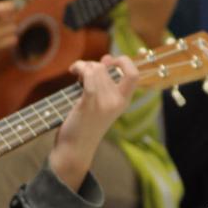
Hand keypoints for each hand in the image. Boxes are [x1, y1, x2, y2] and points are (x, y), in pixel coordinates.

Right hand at [0, 0, 19, 69]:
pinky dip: (10, 39)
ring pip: (13, 30)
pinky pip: (12, 41)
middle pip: (11, 19)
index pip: (8, 7)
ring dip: (9, 30)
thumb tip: (14, 8)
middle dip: (8, 19)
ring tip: (0, 31)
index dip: (10, 8)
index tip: (6, 10)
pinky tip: (2, 39)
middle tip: (0, 22)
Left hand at [48, 55, 137, 190]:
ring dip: (82, 66)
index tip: (110, 61)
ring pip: (95, 69)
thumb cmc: (86, 123)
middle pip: (105, 67)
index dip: (124, 61)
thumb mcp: (102, 103)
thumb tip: (107, 58)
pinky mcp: (88, 104)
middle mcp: (116, 102)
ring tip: (76, 74)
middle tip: (82, 74)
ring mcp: (103, 103)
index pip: (134, 74)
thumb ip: (106, 82)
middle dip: (91, 64)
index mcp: (123, 101)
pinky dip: (80, 68)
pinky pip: (88, 76)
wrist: (75, 148)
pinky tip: (73, 71)